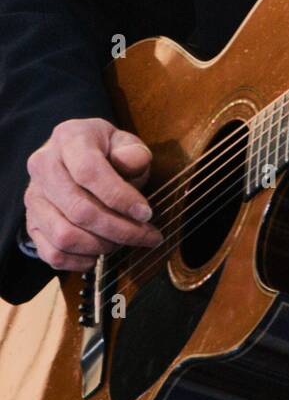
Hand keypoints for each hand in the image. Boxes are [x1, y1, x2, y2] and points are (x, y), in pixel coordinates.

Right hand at [24, 118, 162, 271]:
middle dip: (119, 228)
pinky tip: (100, 255)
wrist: (75, 156)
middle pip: (79, 209)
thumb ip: (133, 152)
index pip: (89, 172)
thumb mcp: (124, 142)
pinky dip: (80, 261)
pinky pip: (52, 253)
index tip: (146, 213)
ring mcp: (34, 197)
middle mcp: (43, 166)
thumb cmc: (106, 151)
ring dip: (101, 246)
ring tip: (124, 242)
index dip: (120, 197)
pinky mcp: (31, 223)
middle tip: (145, 235)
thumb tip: (133, 163)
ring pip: (65, 235)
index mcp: (69, 138)